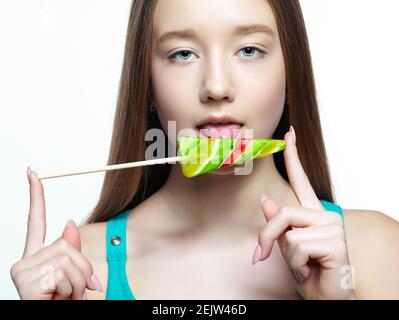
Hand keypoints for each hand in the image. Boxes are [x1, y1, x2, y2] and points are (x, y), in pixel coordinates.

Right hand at [10, 167, 102, 299]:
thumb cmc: (61, 302)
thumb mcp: (72, 275)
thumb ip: (72, 251)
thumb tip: (70, 222)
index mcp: (35, 257)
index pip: (36, 221)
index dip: (36, 196)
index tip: (33, 173)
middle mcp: (23, 261)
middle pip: (66, 243)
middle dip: (81, 268)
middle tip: (74, 290)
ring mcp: (22, 271)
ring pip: (68, 258)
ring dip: (78, 282)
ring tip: (65, 297)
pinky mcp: (26, 281)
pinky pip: (63, 273)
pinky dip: (71, 289)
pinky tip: (57, 300)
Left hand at [252, 126, 355, 299]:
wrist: (326, 299)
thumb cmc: (309, 273)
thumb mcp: (285, 248)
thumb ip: (277, 224)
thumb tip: (266, 200)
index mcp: (313, 215)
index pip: (301, 181)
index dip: (293, 157)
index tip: (289, 134)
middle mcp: (325, 216)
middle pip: (282, 212)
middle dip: (267, 238)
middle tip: (263, 256)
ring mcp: (332, 227)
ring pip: (287, 231)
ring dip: (286, 256)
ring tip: (303, 266)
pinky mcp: (335, 241)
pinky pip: (295, 246)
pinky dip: (295, 264)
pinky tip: (311, 269)